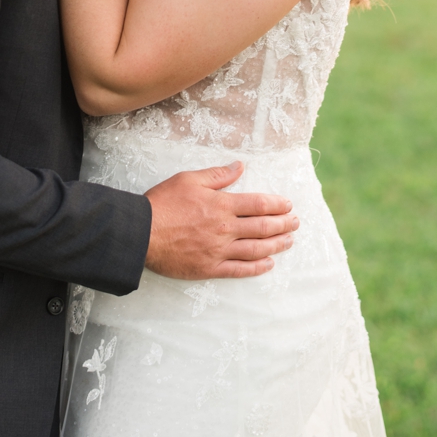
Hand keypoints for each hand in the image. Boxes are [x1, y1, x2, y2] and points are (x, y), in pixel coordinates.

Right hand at [143, 161, 298, 279]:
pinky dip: (257, 267)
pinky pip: (240, 270)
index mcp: (221, 205)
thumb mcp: (187, 179)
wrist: (141, 232)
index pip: (258, 204)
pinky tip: (268, 264)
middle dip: (283, 224)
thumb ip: (217, 175)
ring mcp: (219, 251)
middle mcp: (225, 229)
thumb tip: (239, 167)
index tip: (287, 205)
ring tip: (289, 241)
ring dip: (277, 245)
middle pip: (263, 227)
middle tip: (295, 222)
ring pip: (257, 249)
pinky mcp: (210, 268)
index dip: (276, 204)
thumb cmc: (162, 203)